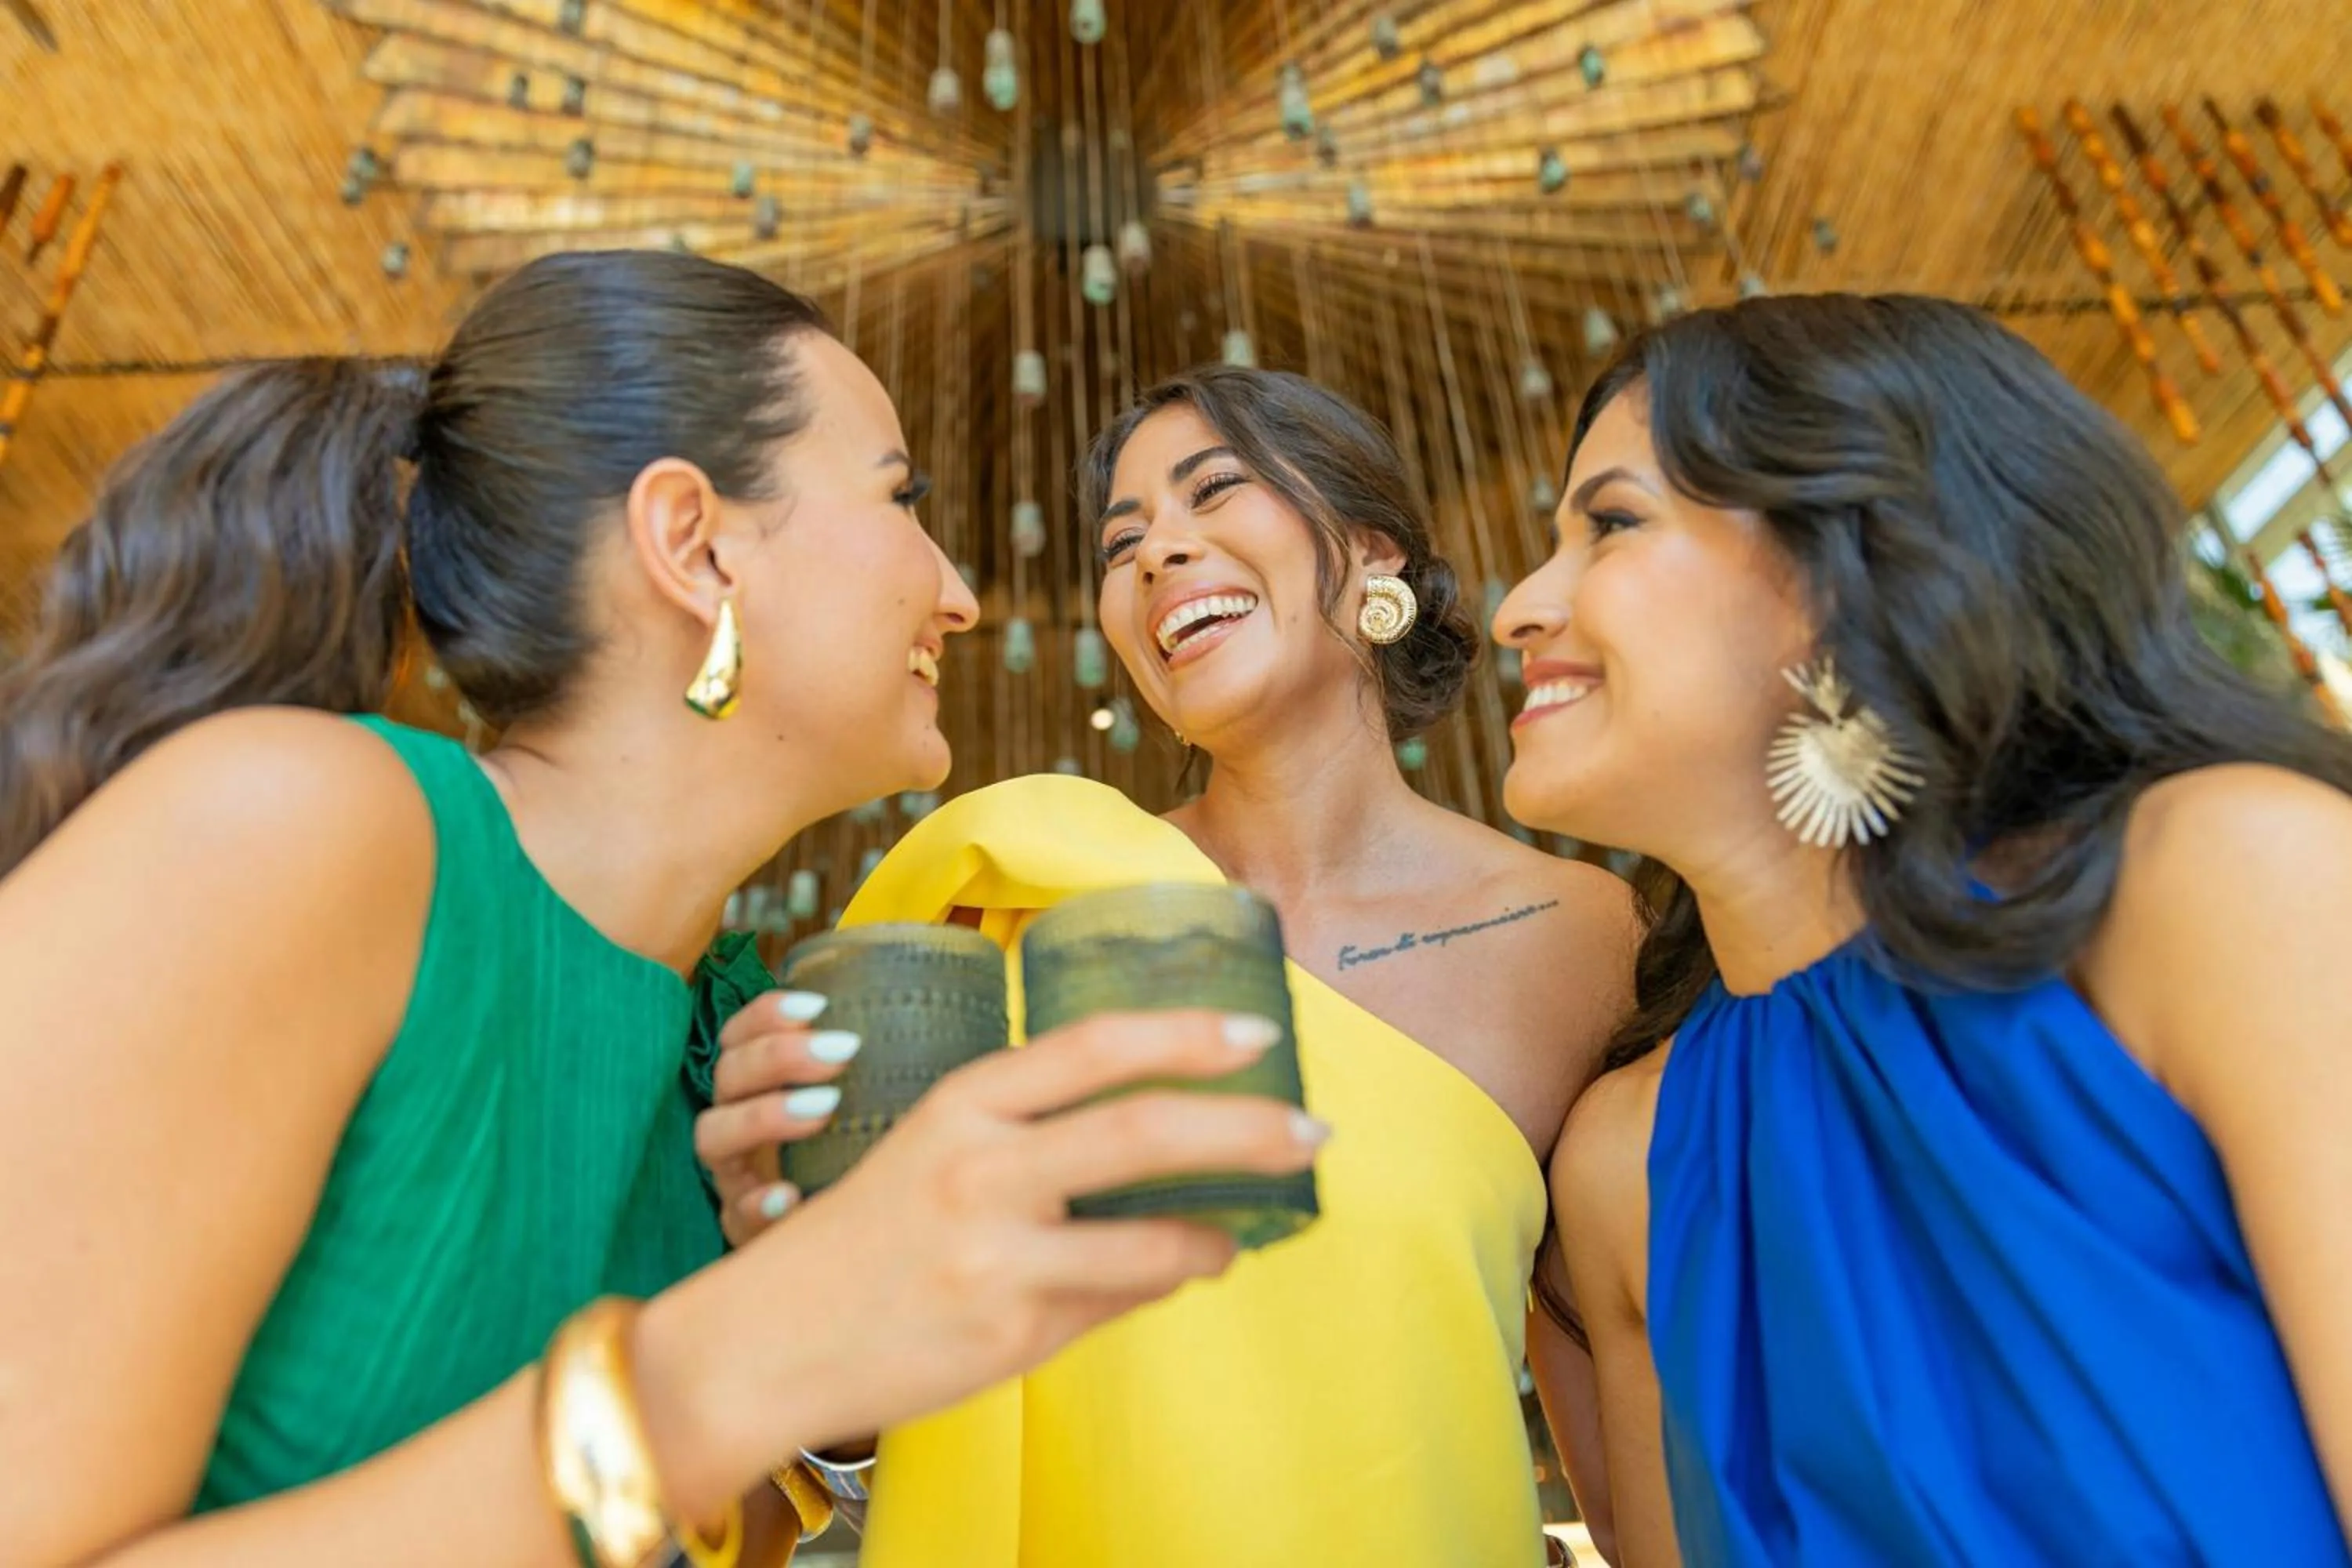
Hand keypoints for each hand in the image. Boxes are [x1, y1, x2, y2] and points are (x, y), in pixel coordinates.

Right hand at [645, 1009, 1327, 1495]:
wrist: (762, 1344)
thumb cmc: (856, 1242)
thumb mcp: (925, 1155)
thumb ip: (1024, 1140)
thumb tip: (1141, 1151)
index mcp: (959, 1103)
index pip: (1091, 1045)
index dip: (1183, 1034)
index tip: (1257, 1034)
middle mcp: (979, 1167)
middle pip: (1141, 1129)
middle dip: (1246, 1128)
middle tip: (1312, 1130)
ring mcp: (997, 1254)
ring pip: (1151, 1238)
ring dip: (1218, 1234)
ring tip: (1244, 1231)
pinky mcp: (1010, 1330)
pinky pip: (1116, 1302)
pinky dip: (1157, 1285)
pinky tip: (1174, 1274)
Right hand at [693, 990, 858, 1245]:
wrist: (849, 1239)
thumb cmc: (862, 1153)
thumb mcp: (869, 1105)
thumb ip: (881, 1070)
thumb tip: (949, 1025)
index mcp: (757, 1085)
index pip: (739, 1036)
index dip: (767, 1015)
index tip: (817, 1006)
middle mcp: (735, 1122)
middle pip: (729, 1074)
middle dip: (779, 1056)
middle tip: (841, 1053)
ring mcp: (733, 1173)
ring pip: (713, 1132)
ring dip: (764, 1115)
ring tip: (823, 1109)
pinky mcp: (741, 1224)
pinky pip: (733, 1213)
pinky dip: (756, 1203)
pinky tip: (787, 1198)